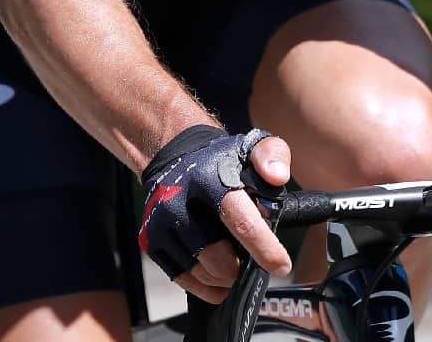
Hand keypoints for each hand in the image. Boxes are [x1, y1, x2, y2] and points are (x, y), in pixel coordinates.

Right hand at [138, 124, 292, 303]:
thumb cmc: (221, 158)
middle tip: (251, 260)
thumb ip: (273, 155)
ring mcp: (161, 223)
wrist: (174, 154)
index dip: (264, 248)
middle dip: (241, 267)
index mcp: (209, 178)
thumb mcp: (253, 146)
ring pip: (200, 272)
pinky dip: (204, 285)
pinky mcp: (150, 239)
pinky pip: (181, 277)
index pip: (241, 220)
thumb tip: (277, 176)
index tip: (282, 265)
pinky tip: (218, 279)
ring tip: (235, 265)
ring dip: (224, 278)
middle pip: (218, 258)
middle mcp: (178, 201)